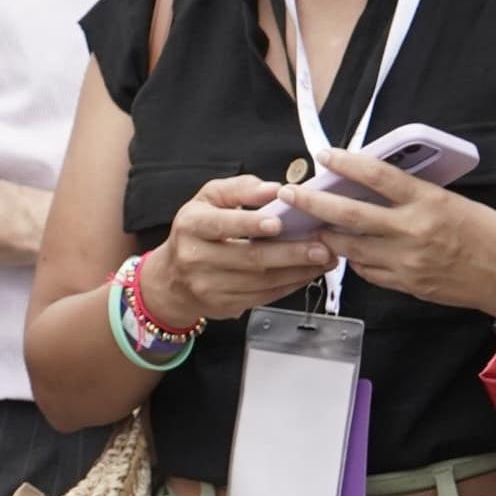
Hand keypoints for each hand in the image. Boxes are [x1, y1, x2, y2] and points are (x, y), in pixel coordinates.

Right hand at [136, 175, 342, 332]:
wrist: (171, 279)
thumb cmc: (196, 231)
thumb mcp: (208, 199)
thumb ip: (240, 189)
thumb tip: (273, 189)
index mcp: (191, 225)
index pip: (221, 224)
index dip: (250, 224)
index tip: (279, 222)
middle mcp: (195, 258)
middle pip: (249, 258)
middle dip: (290, 253)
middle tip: (321, 246)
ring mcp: (209, 286)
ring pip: (261, 281)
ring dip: (298, 271)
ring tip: (324, 259)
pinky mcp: (224, 306)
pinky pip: (263, 296)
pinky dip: (289, 285)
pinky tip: (307, 274)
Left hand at [282, 144, 495, 317]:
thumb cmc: (494, 235)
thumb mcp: (457, 203)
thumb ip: (417, 198)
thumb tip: (379, 188)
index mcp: (429, 202)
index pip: (378, 175)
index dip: (346, 163)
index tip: (324, 155)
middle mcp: (413, 231)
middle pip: (349, 214)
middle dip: (313, 203)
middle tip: (288, 194)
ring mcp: (407, 262)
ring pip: (351, 247)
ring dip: (327, 234)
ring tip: (310, 223)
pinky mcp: (407, 285)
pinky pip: (368, 270)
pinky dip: (355, 258)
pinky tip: (349, 249)